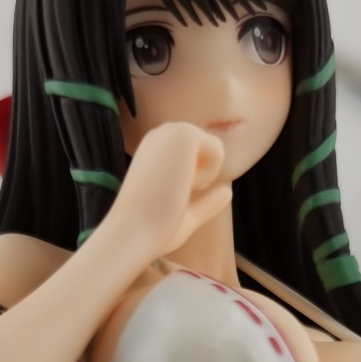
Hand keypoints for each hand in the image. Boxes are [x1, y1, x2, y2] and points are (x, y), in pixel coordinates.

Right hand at [109, 122, 231, 263]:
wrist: (132, 231)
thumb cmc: (151, 228)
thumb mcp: (185, 215)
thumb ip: (205, 203)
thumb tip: (228, 191)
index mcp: (157, 149)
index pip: (201, 159)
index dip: (197, 184)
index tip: (168, 197)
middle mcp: (161, 133)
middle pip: (211, 152)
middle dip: (203, 179)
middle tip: (172, 195)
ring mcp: (170, 130)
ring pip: (215, 149)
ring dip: (204, 177)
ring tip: (175, 189)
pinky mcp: (183, 132)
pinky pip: (219, 150)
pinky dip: (208, 174)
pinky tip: (182, 183)